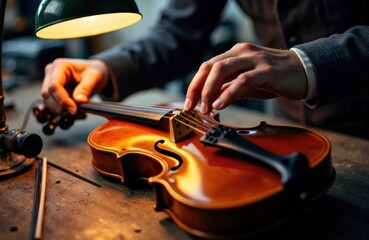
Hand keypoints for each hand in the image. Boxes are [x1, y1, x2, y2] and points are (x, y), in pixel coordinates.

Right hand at [41, 58, 108, 114]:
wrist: (93, 73)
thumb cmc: (94, 72)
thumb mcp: (94, 78)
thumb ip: (86, 89)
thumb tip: (79, 101)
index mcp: (60, 65)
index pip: (54, 86)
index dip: (63, 100)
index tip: (74, 110)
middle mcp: (51, 72)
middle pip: (48, 94)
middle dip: (61, 106)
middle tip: (77, 112)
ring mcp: (49, 82)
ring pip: (47, 101)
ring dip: (60, 110)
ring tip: (77, 112)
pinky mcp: (51, 92)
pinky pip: (50, 104)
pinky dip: (61, 110)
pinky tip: (73, 111)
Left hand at [184, 43, 307, 113]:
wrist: (305, 72)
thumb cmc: (274, 79)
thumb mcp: (247, 84)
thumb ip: (229, 88)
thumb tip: (210, 100)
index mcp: (235, 54)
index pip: (207, 66)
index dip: (195, 84)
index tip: (189, 102)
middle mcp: (242, 52)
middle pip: (210, 66)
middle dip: (197, 87)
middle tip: (192, 107)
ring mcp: (254, 59)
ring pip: (222, 69)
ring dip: (209, 90)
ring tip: (205, 108)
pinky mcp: (267, 70)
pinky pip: (243, 80)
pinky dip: (228, 93)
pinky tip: (220, 104)